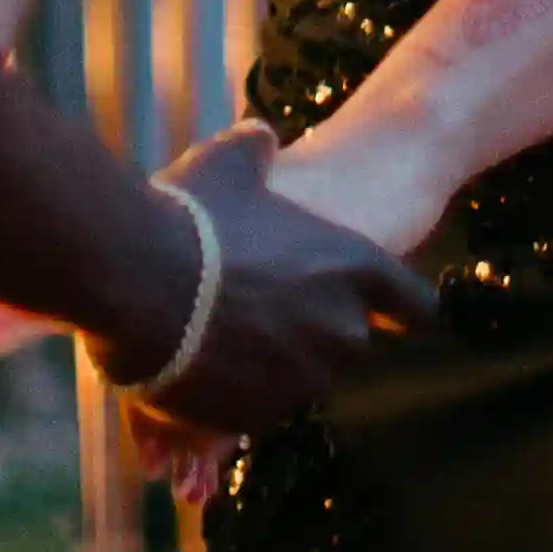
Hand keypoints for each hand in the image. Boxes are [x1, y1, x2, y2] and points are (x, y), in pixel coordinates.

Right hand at [102, 122, 434, 441]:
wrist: (135, 281)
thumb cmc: (191, 214)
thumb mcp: (228, 164)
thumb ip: (255, 150)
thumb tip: (261, 135)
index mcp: (354, 269)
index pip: (418, 307)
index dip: (406, 309)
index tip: (395, 313)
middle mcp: (341, 330)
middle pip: (351, 343)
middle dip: (317, 331)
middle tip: (266, 307)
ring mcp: (301, 379)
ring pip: (299, 376)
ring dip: (273, 360)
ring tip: (219, 330)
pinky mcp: (256, 416)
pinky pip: (255, 405)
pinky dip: (235, 390)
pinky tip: (196, 360)